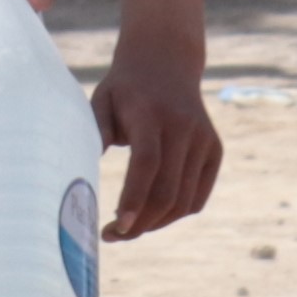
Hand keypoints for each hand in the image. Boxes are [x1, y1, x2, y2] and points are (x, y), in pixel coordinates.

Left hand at [92, 32, 221, 240]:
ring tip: (130, 229)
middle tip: (113, 235)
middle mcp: (183, 127)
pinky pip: (197, 197)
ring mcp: (204, 140)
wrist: (166, 61)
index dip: (133, 198)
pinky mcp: (214, 150)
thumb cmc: (124, 88)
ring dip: (156, 223)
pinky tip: (152, 215)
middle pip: (167, 190)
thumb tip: (82, 171)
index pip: (147, 162)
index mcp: (151, 113)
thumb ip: (94, 132)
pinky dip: (176, 213)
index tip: (117, 226)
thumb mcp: (101, 99)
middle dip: (140, 223)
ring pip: (184, 201)